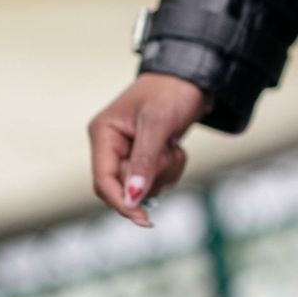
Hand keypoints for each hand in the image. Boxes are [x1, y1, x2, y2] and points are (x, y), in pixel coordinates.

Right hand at [88, 73, 211, 226]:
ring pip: (143, 186)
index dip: (121, 202)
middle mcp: (111, 145)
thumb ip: (144, 162)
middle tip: (168, 153)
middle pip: (124, 187)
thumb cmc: (172, 92)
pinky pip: (156, 178)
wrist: (194, 78)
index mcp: (103, 134)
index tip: (143, 219)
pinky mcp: (146, 155)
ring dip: (164, 172)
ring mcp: (128, 151)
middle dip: (151, 178)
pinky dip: (170, 168)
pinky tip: (175, 148)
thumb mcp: (158, 125)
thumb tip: (133, 197)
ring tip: (172, 146)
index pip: (103, 181)